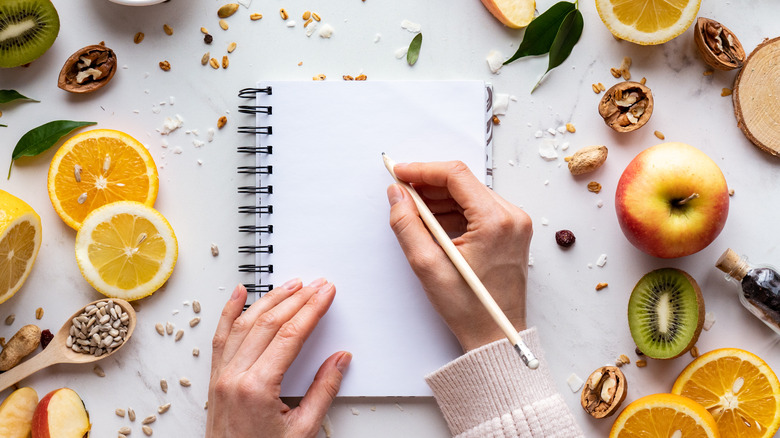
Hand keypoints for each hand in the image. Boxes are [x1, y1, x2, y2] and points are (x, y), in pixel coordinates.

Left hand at [206, 279, 351, 437]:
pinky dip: (230, 312)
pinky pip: (221, 337)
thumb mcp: (303, 431)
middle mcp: (234, 377)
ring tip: (290, 283)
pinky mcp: (215, 379)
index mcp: (257, 388)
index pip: (290, 335)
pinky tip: (239, 293)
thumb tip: (340, 359)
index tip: (326, 294)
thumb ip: (323, 391)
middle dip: (297, 299)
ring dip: (270, 299)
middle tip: (317, 285)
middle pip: (269, 323)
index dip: (312, 310)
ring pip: (245, 324)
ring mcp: (221, 376)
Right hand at [387, 161, 531, 351]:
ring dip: (440, 198)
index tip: (399, 172)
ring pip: (470, 194)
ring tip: (413, 212)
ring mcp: (515, 224)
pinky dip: (454, 211)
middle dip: (429, 185)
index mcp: (495, 222)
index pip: (456, 175)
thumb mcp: (427, 266)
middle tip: (401, 193)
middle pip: (464, 182)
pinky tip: (433, 223)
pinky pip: (478, 209)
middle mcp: (512, 217)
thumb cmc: (469, 309)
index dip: (422, 170)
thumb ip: (407, 225)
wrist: (496, 335)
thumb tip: (397, 195)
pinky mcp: (511, 232)